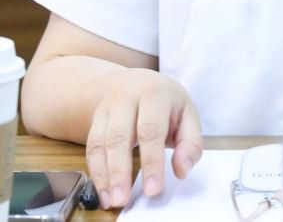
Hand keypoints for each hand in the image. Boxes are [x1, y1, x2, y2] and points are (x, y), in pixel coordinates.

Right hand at [85, 68, 202, 208]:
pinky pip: (91, 147)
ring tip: (112, 200)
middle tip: (123, 200)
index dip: (151, 161)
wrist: (136, 81)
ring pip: (100, 142)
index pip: (151, 130)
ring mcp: (107, 107)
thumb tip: (182, 170)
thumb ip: (191, 143)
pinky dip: (95, 171)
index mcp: (155, 93)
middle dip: (120, 170)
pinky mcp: (95, 119)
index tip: (152, 189)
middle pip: (119, 136)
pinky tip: (103, 191)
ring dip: (104, 174)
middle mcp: (127, 97)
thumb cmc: (166, 103)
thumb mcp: (187, 114)